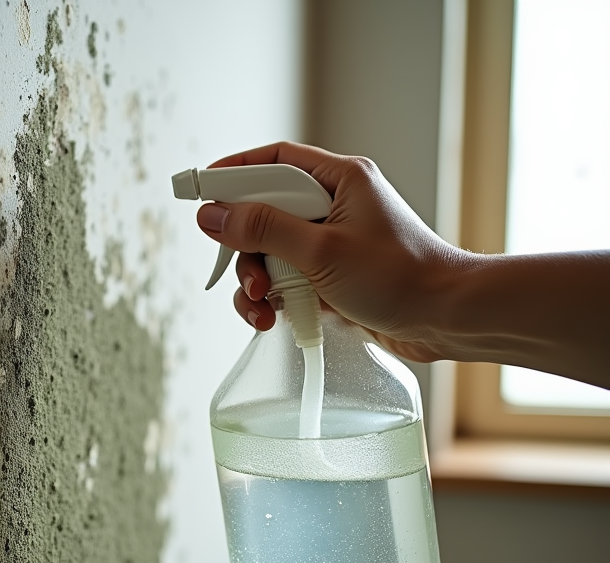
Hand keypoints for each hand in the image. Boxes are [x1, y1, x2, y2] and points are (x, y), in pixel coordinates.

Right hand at [196, 142, 465, 362]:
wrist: (447, 319)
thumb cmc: (399, 277)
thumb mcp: (321, 250)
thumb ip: (263, 229)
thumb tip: (212, 214)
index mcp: (339, 180)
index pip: (274, 161)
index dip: (233, 172)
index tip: (198, 188)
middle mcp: (333, 207)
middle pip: (264, 214)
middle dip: (246, 250)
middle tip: (250, 277)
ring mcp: (331, 244)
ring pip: (270, 254)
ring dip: (256, 283)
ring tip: (263, 308)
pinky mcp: (330, 277)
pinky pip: (285, 281)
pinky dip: (273, 301)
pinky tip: (274, 319)